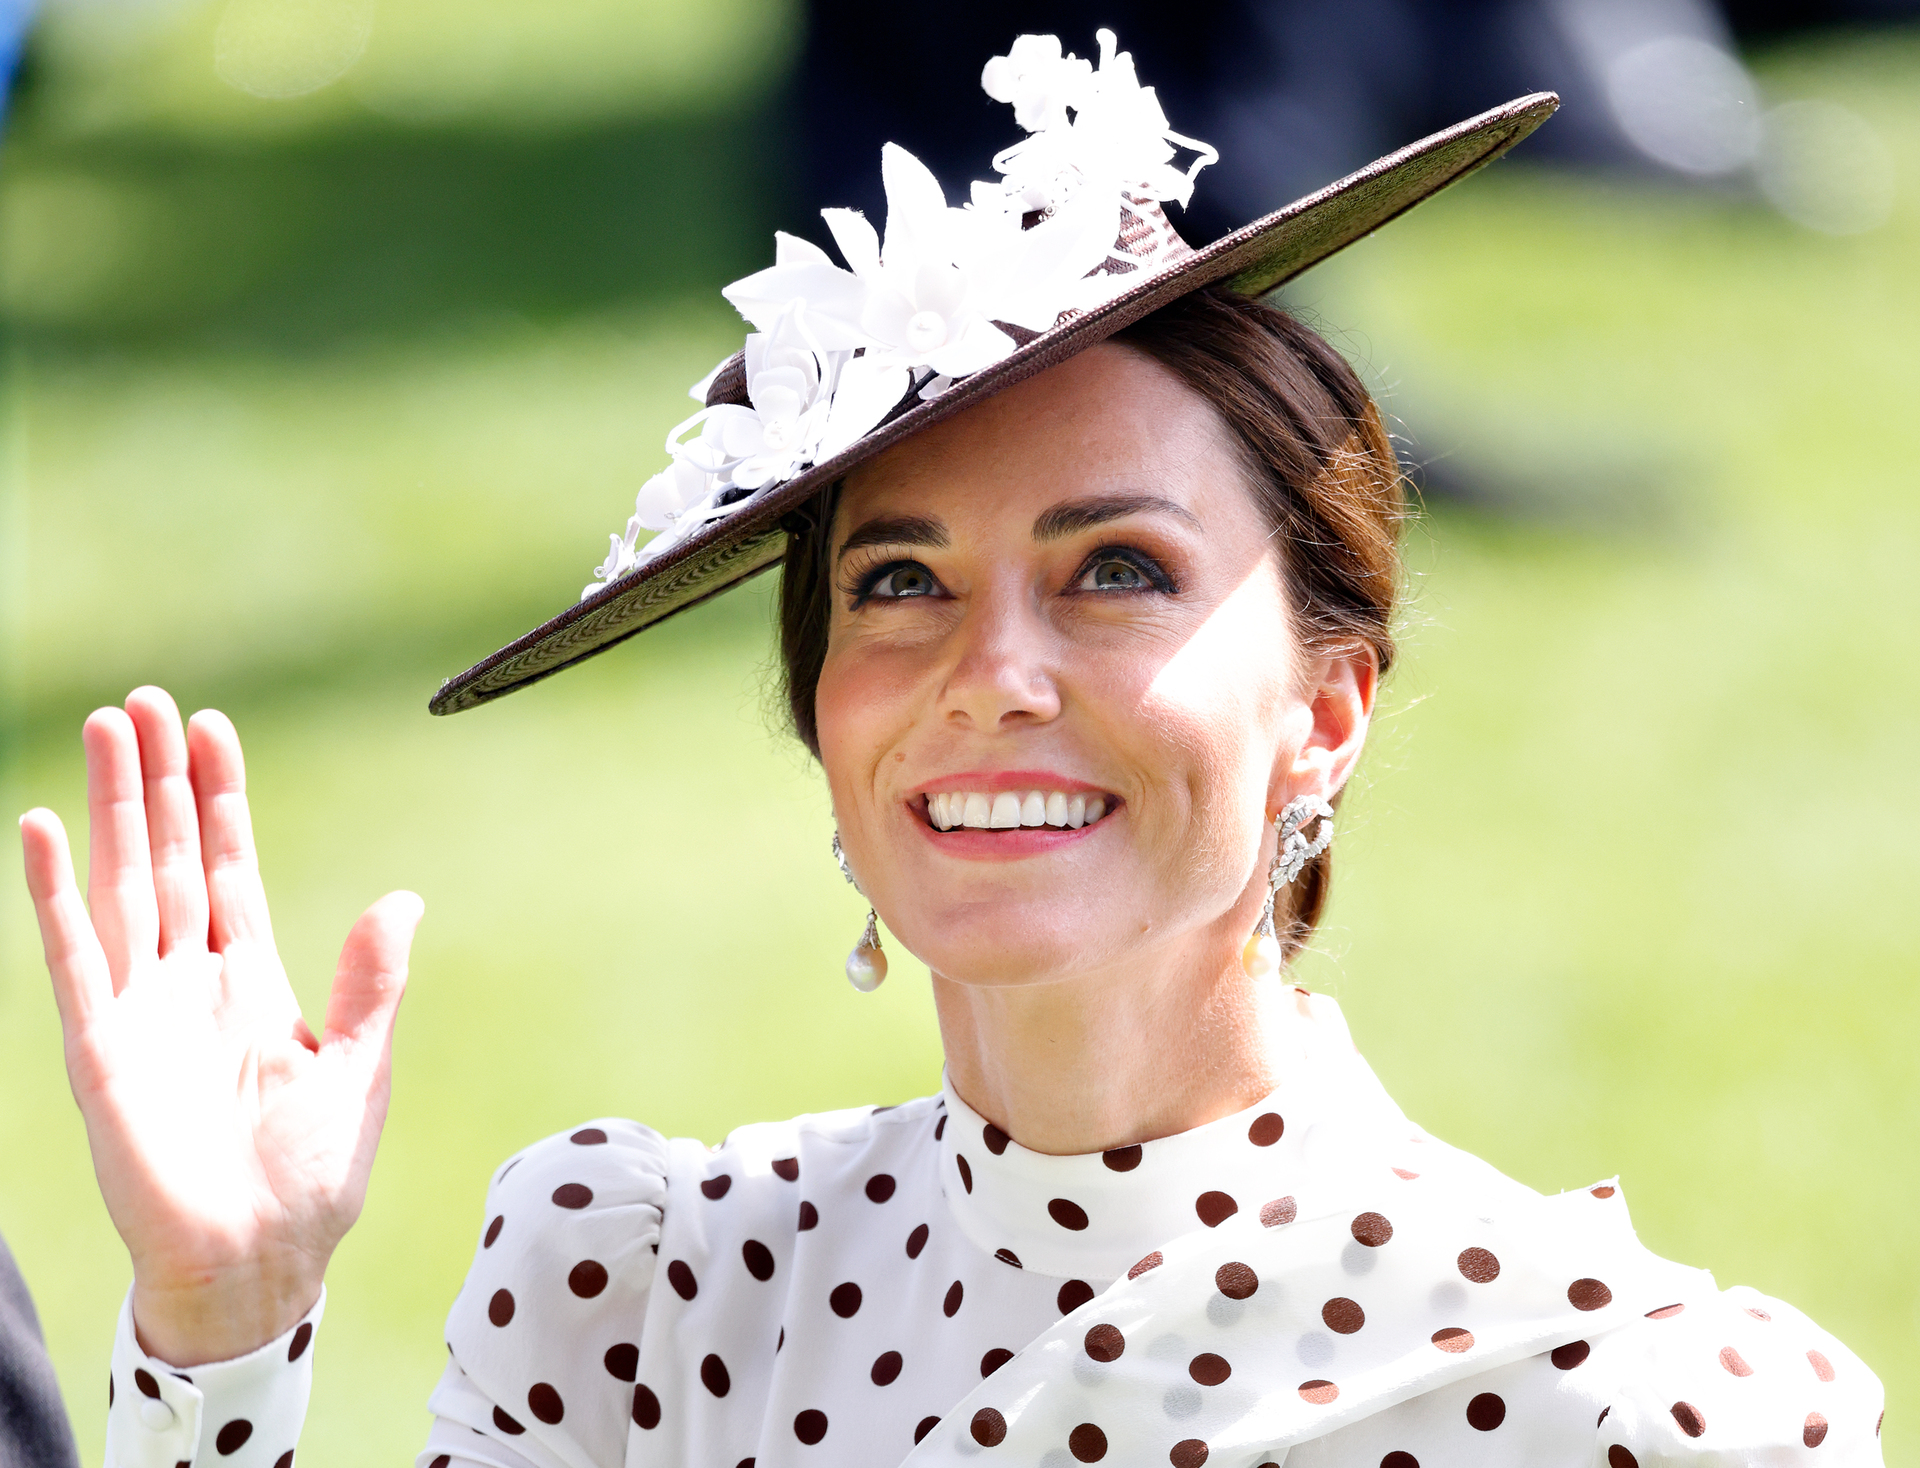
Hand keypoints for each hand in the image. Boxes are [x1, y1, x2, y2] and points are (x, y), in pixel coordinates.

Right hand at [18, 688, 421, 1366]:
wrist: (260, 1263)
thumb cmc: (309, 1175)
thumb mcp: (356, 1065)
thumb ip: (372, 980)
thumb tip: (404, 897)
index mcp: (251, 981)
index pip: (230, 868)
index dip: (220, 800)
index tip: (213, 729)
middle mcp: (190, 982)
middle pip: (170, 857)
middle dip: (160, 779)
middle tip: (149, 699)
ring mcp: (141, 1010)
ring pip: (123, 884)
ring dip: (111, 809)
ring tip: (106, 729)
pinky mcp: (101, 1048)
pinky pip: (74, 956)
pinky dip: (56, 893)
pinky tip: (42, 829)